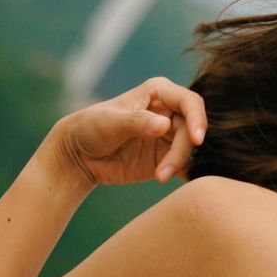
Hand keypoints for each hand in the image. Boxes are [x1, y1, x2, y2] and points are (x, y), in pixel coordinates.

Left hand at [48, 77, 207, 187]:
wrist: (79, 156)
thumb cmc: (91, 127)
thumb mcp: (110, 122)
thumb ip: (137, 122)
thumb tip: (165, 125)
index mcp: (159, 93)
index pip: (190, 102)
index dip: (198, 119)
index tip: (196, 140)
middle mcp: (170, 113)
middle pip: (191, 130)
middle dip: (182, 151)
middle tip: (163, 172)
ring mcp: (170, 137)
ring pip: (190, 150)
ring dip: (180, 165)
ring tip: (160, 178)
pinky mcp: (168, 159)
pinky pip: (186, 166)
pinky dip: (188, 174)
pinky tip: (179, 183)